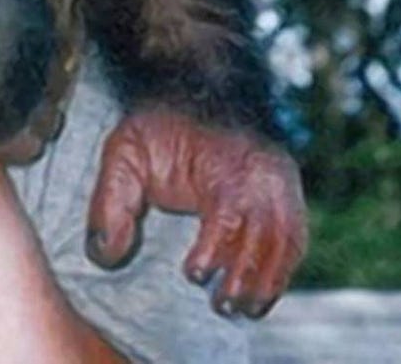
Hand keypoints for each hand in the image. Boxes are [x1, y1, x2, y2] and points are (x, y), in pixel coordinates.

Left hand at [86, 110, 307, 317]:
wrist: (194, 92)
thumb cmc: (158, 127)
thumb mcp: (123, 153)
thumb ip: (109, 203)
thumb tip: (105, 255)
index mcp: (223, 161)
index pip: (228, 212)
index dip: (215, 248)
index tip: (193, 273)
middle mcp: (261, 172)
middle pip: (265, 234)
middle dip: (245, 277)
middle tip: (220, 305)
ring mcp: (280, 183)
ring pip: (287, 241)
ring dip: (267, 281)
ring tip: (241, 309)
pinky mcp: (287, 194)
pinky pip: (295, 238)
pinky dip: (282, 268)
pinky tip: (262, 292)